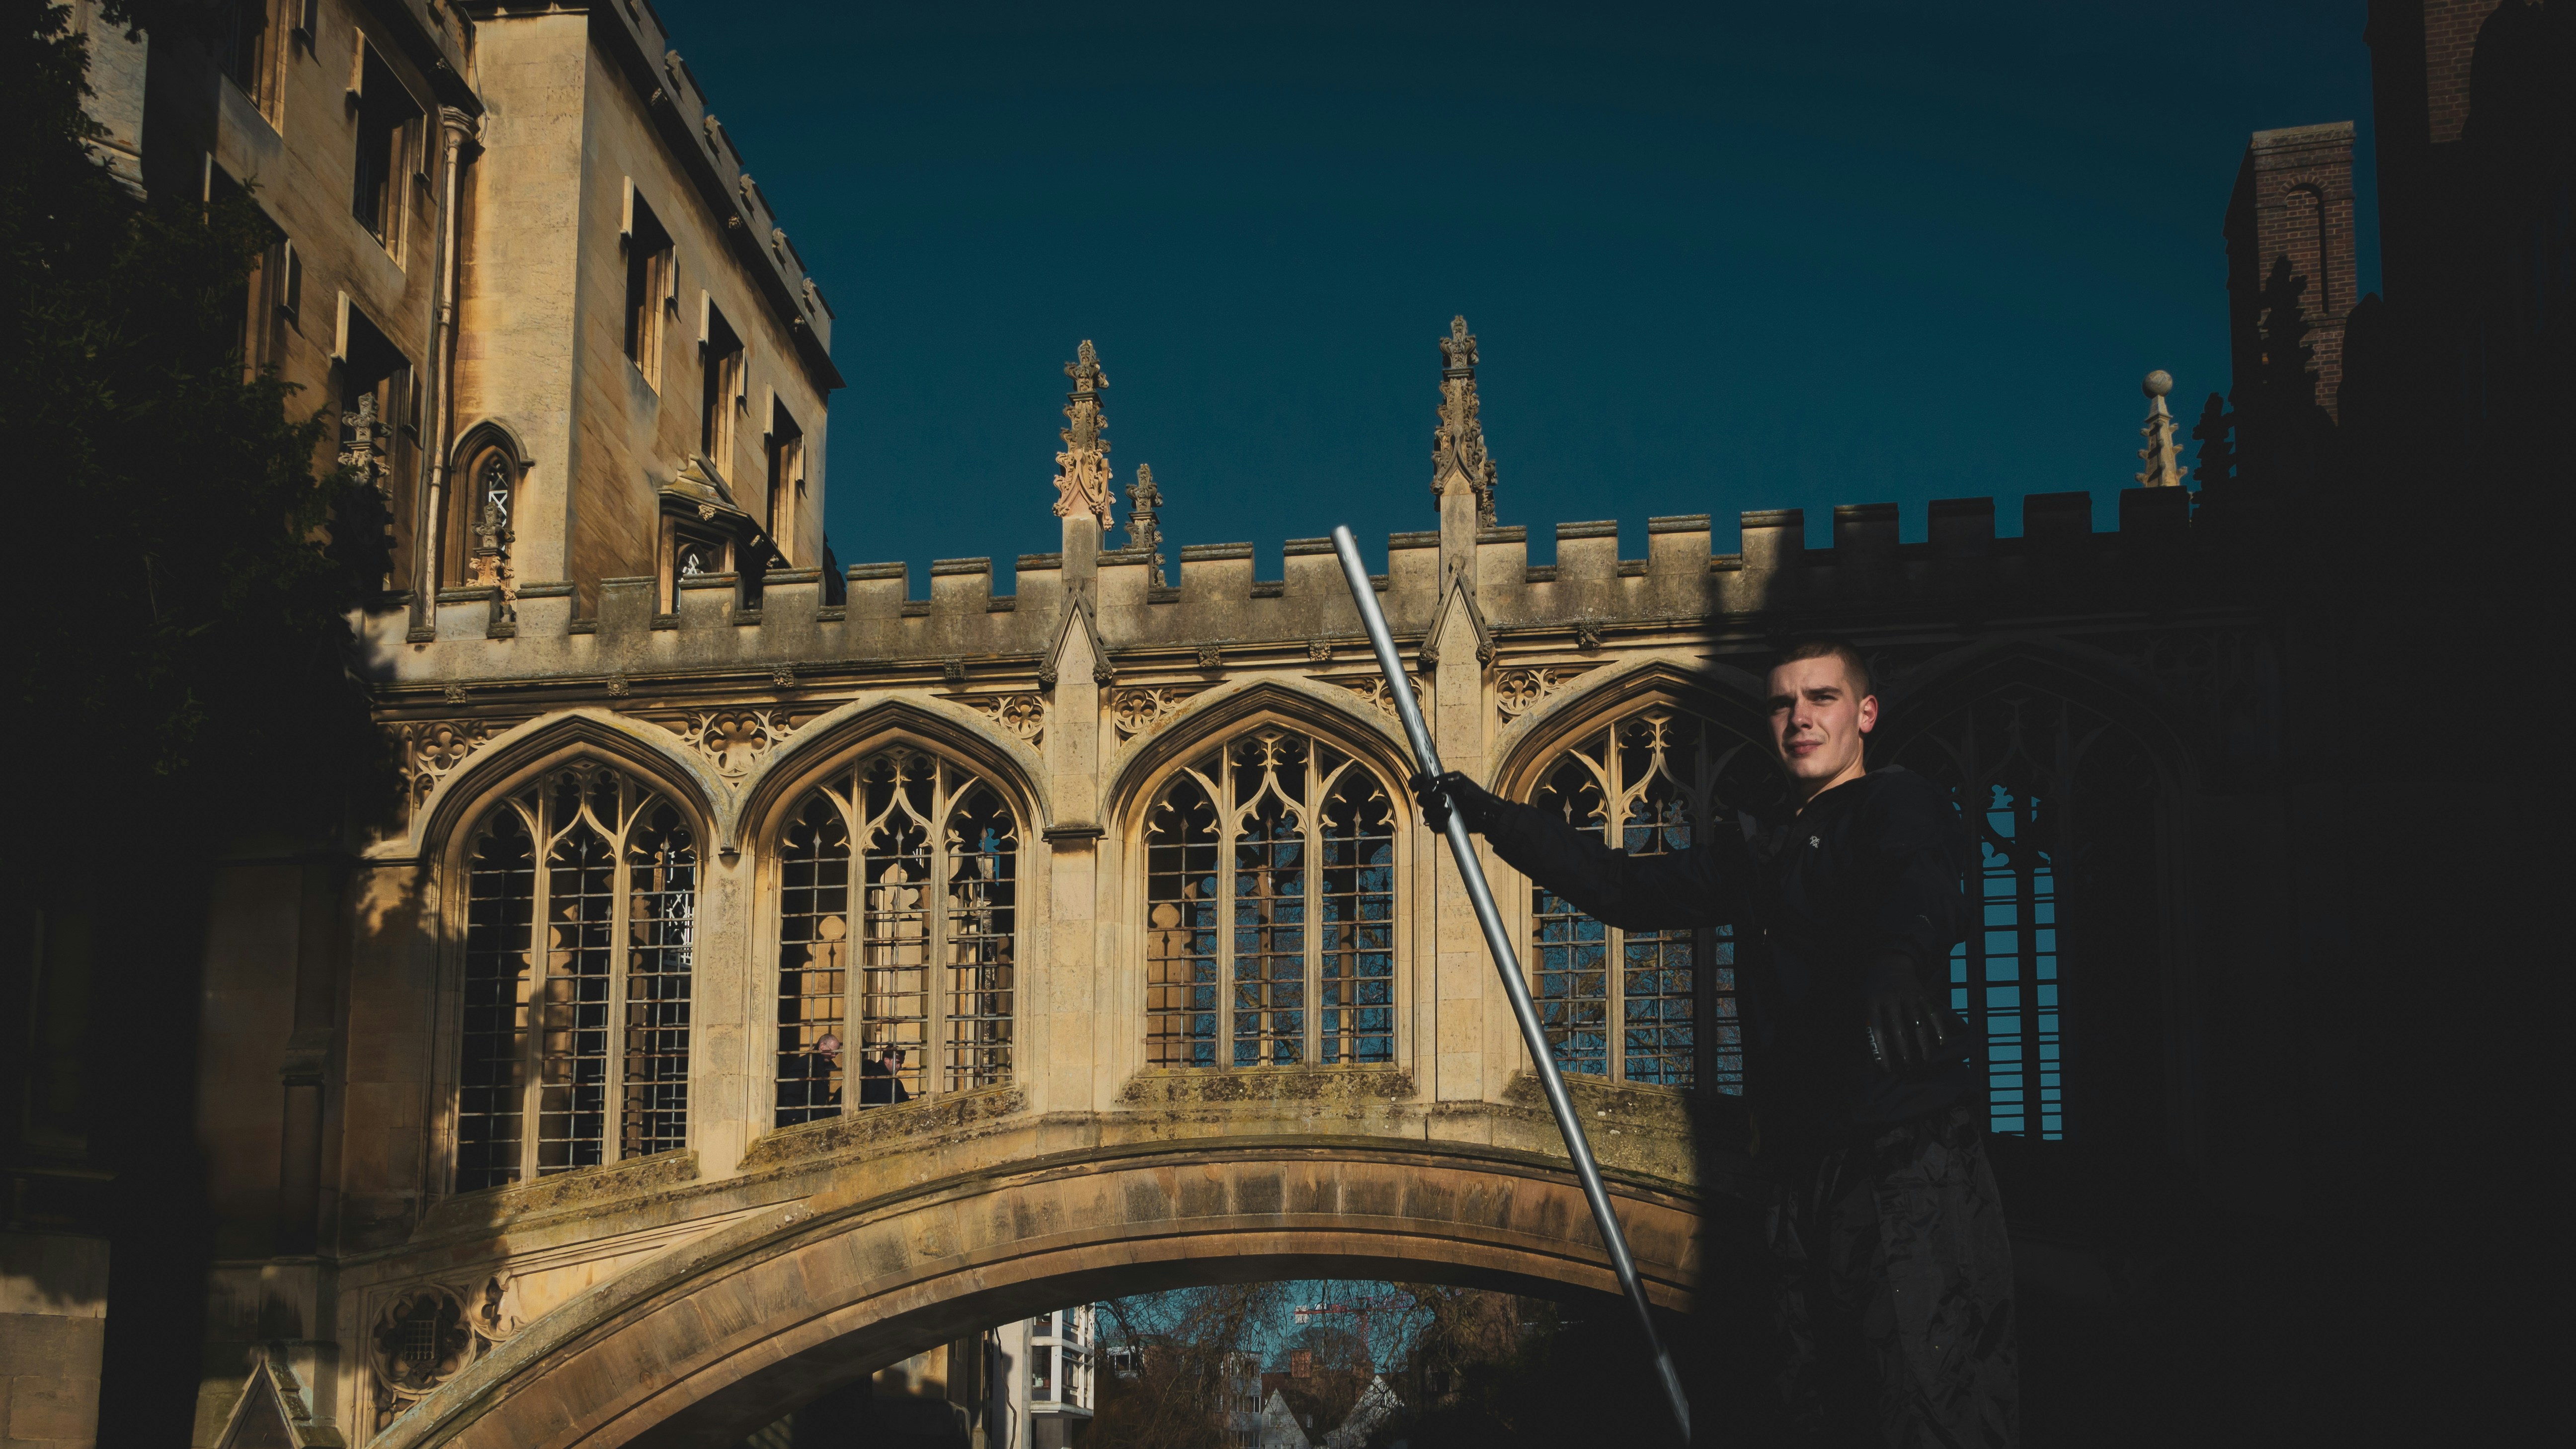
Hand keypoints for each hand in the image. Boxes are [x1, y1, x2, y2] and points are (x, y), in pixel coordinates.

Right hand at [1410, 771, 1501, 833]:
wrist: (1484, 813)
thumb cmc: (1473, 794)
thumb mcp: (1458, 781)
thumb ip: (1439, 781)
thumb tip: (1424, 790)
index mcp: (1438, 784)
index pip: (1419, 782)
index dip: (1415, 783)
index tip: (1417, 787)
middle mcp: (1435, 797)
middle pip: (1420, 799)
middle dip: (1431, 800)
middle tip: (1445, 799)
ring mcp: (1438, 811)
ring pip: (1426, 813)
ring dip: (1437, 813)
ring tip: (1450, 811)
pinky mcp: (1441, 823)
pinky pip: (1432, 826)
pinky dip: (1438, 824)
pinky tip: (1447, 822)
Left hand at [1862, 954, 1949, 1074]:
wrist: (1890, 965)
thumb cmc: (1874, 990)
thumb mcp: (1861, 1000)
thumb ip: (1862, 1021)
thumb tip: (1864, 1048)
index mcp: (1873, 1002)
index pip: (1877, 1029)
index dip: (1881, 1050)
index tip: (1887, 1067)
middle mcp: (1891, 998)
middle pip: (1898, 1026)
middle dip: (1902, 1048)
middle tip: (1907, 1064)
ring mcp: (1908, 995)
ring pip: (1917, 1021)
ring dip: (1922, 1042)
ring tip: (1924, 1059)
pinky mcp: (1922, 994)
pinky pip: (1932, 1012)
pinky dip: (1938, 1027)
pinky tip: (1941, 1042)